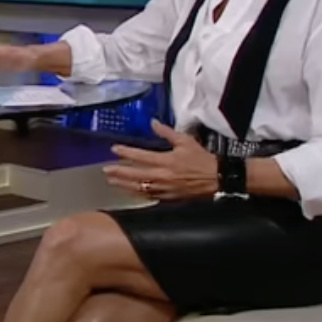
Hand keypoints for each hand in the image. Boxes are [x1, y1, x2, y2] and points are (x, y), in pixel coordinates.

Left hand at [103, 120, 218, 200]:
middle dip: (119, 172)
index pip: (141, 157)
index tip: (114, 149)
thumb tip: (152, 122)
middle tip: (105, 170)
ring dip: (123, 185)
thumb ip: (167, 132)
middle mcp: (162, 176)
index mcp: (166, 161)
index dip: (126, 153)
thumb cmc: (201, 159)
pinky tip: (129, 191)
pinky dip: (136, 194)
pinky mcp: (167, 199)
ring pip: (138, 188)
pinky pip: (148, 197)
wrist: (216, 179)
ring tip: (111, 181)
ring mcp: (163, 190)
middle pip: (135, 175)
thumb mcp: (185, 141)